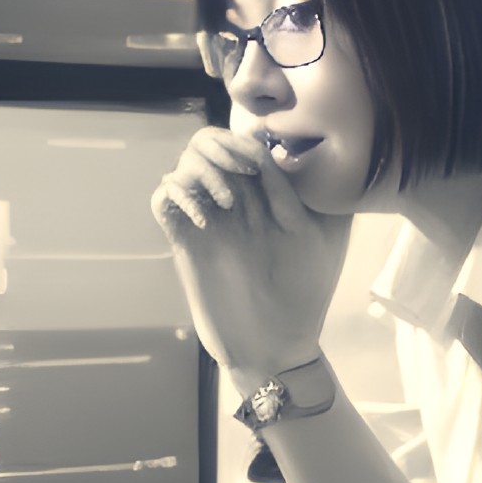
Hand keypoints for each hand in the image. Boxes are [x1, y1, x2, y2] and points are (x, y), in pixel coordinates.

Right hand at [149, 126, 351, 378]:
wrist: (274, 343)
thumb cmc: (305, 291)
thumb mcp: (319, 235)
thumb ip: (300, 191)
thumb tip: (279, 149)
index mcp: (265, 195)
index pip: (243, 143)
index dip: (247, 139)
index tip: (262, 158)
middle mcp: (233, 202)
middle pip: (206, 144)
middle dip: (220, 146)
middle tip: (242, 172)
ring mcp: (207, 220)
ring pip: (182, 166)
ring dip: (202, 172)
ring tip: (228, 202)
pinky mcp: (185, 242)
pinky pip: (162, 199)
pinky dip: (177, 198)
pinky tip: (205, 220)